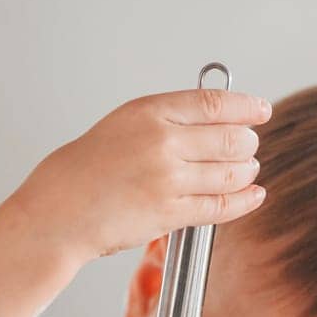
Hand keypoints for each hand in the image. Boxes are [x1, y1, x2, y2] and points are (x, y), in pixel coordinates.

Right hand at [8, 88, 272, 266]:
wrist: (56, 212)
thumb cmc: (82, 172)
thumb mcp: (121, 126)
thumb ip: (163, 121)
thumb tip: (209, 121)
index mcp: (149, 112)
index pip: (214, 103)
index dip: (245, 107)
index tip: (260, 110)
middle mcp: (162, 141)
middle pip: (231, 138)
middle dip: (247, 143)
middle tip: (248, 147)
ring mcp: (167, 178)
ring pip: (231, 173)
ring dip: (246, 172)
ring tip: (247, 171)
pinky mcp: (170, 213)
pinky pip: (221, 206)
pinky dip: (244, 201)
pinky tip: (253, 195)